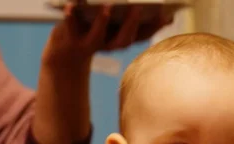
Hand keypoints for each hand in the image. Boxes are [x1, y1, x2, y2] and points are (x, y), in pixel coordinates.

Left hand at [43, 4, 171, 65]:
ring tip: (107, 6)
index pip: (142, 35)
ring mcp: (90, 44)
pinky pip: (70, 27)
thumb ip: (130, 17)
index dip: (155, 27)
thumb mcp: (114, 24)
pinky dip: (70, 16)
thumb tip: (156, 11)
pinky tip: (71, 4)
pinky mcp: (70, 39)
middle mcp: (108, 46)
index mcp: (122, 40)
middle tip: (138, 7)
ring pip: (98, 37)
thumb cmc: (94, 30)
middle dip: (132, 24)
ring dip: (102, 22)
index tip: (167, 16)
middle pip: (123, 40)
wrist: (66, 50)